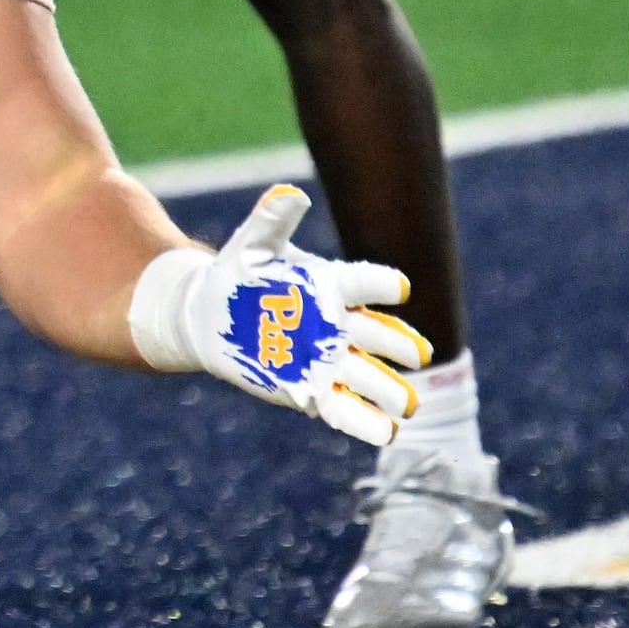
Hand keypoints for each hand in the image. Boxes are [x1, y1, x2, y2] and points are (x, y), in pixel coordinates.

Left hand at [127, 184, 428, 445]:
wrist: (211, 317)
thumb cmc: (237, 276)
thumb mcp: (251, 246)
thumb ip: (272, 221)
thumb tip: (289, 193)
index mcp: (331, 284)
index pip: (362, 282)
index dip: (381, 284)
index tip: (399, 287)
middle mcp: (339, 324)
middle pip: (376, 335)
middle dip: (397, 345)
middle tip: (417, 354)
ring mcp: (329, 360)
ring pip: (367, 376)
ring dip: (388, 390)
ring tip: (408, 405)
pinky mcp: (312, 390)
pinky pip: (343, 410)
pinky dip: (364, 422)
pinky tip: (387, 434)